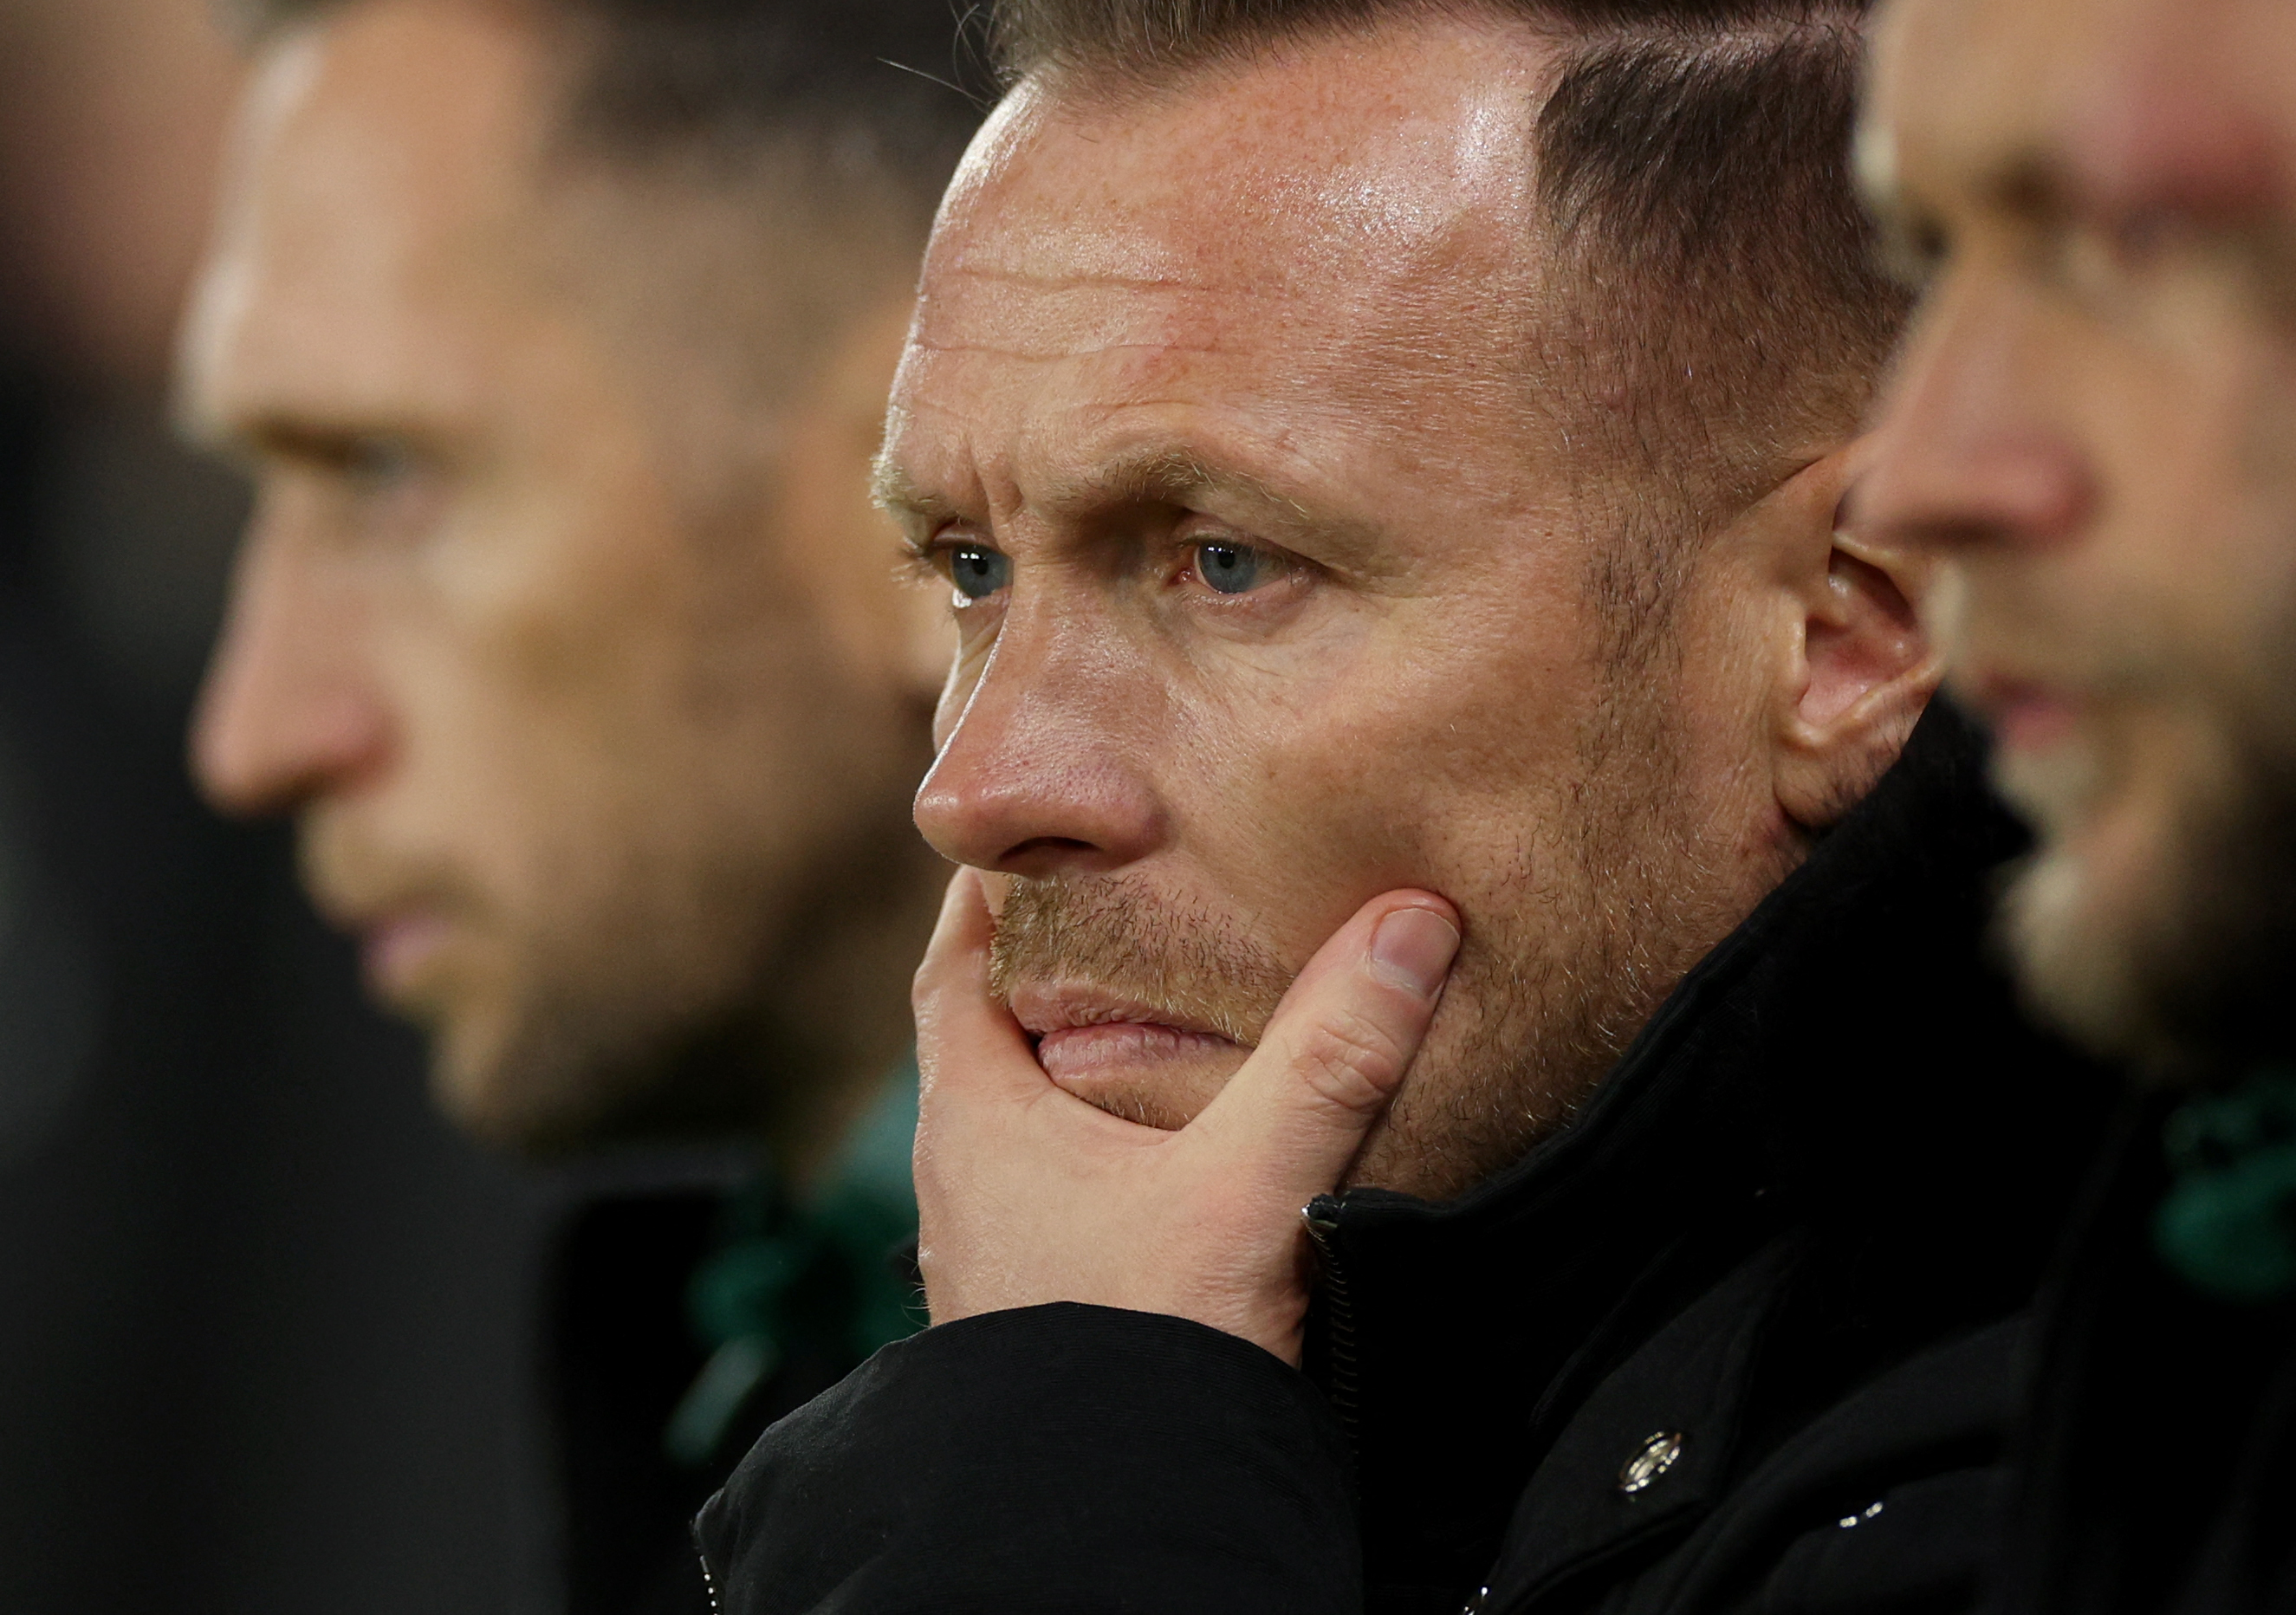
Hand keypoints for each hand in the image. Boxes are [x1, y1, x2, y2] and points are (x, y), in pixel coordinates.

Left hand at [910, 869, 1460, 1365]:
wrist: (1108, 1520)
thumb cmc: (1142, 1349)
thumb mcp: (1250, 1186)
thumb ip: (1329, 1059)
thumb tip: (1410, 923)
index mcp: (973, 1119)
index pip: (949, 968)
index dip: (984, 897)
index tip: (1030, 839)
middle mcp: (961, 1177)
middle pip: (988, 1038)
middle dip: (1050, 973)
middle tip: (1124, 909)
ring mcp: (992, 1249)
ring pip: (1023, 1121)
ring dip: (1079, 1066)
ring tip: (1161, 1015)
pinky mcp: (1036, 1305)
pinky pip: (1053, 1191)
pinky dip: (1100, 1145)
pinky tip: (1172, 1154)